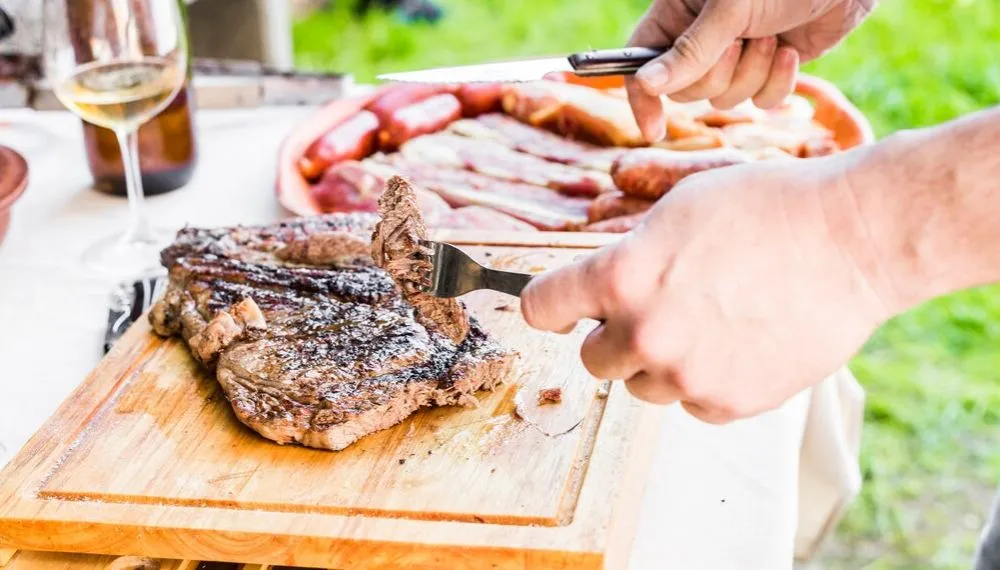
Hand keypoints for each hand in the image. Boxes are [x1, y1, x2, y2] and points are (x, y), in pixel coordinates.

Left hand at [520, 151, 892, 422]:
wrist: (852, 239)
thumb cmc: (767, 207)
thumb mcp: (678, 209)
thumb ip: (628, 256)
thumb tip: (602, 288)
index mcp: (621, 278)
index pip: (542, 308)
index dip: (551, 304)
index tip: (562, 306)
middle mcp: (644, 334)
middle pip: (591, 359)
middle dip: (613, 336)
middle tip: (656, 309)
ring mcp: (686, 376)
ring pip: (642, 386)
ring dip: (660, 362)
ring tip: (709, 322)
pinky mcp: (728, 403)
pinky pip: (692, 403)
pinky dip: (706, 381)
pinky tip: (739, 343)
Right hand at [626, 0, 875, 141]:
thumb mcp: (731, 9)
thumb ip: (690, 52)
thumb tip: (646, 85)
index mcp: (677, 13)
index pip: (640, 61)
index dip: (643, 97)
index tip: (653, 129)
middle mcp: (700, 36)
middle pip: (685, 89)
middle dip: (717, 75)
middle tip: (740, 44)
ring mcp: (735, 54)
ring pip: (724, 98)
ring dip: (752, 74)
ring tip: (772, 37)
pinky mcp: (768, 68)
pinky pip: (760, 100)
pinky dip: (777, 82)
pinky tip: (791, 51)